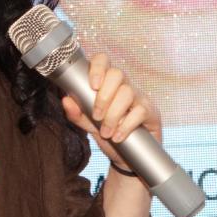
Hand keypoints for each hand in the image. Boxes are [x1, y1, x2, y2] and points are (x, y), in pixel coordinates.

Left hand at [59, 52, 163, 172]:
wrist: (128, 157)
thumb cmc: (108, 133)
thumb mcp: (88, 125)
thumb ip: (77, 113)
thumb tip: (66, 100)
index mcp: (106, 82)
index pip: (103, 60)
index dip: (97, 67)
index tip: (91, 85)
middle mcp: (124, 85)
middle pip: (117, 73)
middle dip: (103, 96)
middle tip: (96, 116)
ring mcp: (139, 97)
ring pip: (127, 92)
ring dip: (113, 114)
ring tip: (105, 131)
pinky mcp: (151, 111)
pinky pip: (140, 111)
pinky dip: (126, 125)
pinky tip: (117, 136)